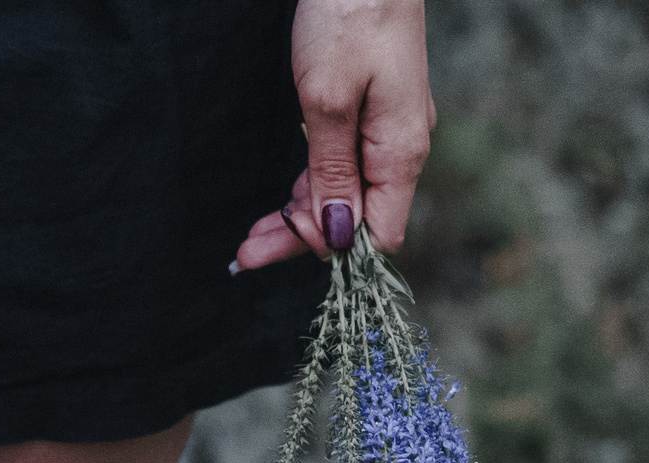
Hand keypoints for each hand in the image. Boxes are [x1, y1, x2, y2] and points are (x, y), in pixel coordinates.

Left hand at [233, 0, 434, 271]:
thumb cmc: (349, 15)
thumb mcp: (327, 98)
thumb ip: (331, 171)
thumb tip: (337, 236)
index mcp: (400, 151)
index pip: (378, 234)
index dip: (330, 246)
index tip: (275, 241)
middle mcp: (402, 147)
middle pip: (358, 217)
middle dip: (303, 238)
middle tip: (245, 253)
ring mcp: (390, 128)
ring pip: (349, 191)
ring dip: (303, 213)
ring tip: (253, 235)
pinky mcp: (376, 108)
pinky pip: (347, 162)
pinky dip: (315, 182)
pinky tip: (288, 197)